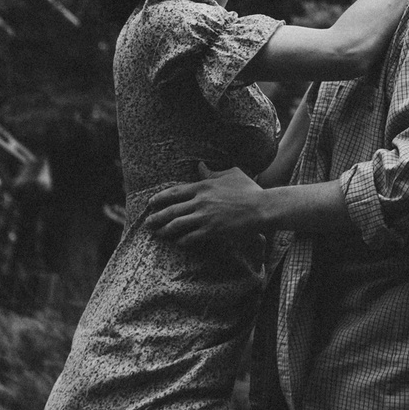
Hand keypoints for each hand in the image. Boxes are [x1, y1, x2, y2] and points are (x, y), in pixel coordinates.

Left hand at [141, 164, 265, 245]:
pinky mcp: (212, 231)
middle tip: (147, 223)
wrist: (261, 207)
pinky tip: (178, 243)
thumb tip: (200, 166)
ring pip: (178, 225)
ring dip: (165, 231)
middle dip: (156, 217)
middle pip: (171, 210)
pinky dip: (182, 241)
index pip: (174, 192)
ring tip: (159, 234)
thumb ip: (212, 172)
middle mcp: (201, 201)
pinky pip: (191, 237)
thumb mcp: (231, 174)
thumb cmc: (248, 189)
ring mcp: (206, 217)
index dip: (160, 198)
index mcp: (203, 186)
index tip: (150, 203)